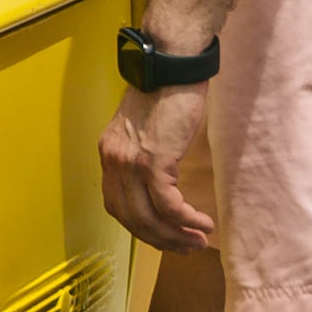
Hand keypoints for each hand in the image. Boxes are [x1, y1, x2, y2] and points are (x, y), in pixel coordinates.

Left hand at [99, 83, 216, 253]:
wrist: (171, 64)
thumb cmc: (166, 90)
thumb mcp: (144, 126)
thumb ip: (143, 152)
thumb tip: (159, 180)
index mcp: (109, 153)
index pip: (117, 205)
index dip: (141, 228)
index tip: (165, 237)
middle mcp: (113, 161)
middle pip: (131, 218)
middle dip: (160, 239)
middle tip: (185, 247)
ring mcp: (131, 162)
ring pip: (149, 218)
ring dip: (175, 235)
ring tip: (198, 241)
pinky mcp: (154, 161)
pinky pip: (168, 205)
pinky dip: (186, 220)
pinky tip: (202, 223)